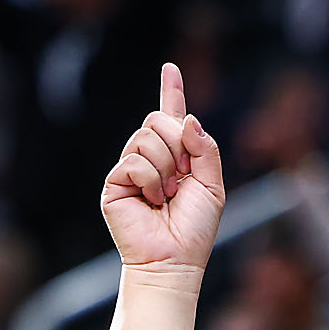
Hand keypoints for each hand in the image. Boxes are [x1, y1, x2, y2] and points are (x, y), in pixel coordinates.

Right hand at [101, 63, 224, 277]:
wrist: (173, 260)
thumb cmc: (194, 230)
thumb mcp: (213, 186)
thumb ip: (205, 149)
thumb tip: (188, 118)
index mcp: (177, 158)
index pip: (172, 119)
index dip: (171, 92)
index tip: (170, 69)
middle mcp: (151, 159)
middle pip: (157, 119)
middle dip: (177, 145)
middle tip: (182, 177)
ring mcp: (131, 169)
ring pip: (145, 136)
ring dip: (166, 167)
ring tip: (168, 197)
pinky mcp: (115, 182)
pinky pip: (134, 159)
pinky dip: (151, 179)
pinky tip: (154, 201)